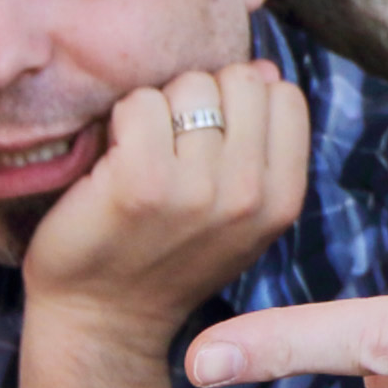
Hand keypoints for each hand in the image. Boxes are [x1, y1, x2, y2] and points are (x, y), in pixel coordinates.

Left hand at [18, 60, 311, 387]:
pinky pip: (141, 102)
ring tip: (144, 152)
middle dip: (203, 97)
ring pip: (190, 85)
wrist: (104, 320)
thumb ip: (262, 145)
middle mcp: (250, 195)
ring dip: (160, 107)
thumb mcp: (239, 212)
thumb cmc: (167, 254)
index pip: (284, 96)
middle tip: (174, 142)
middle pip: (240, 79)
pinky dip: (122, 119)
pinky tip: (115, 156)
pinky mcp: (141, 182)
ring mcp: (197, 189)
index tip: (212, 136)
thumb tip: (264, 67)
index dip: (243, 101)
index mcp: (283, 199)